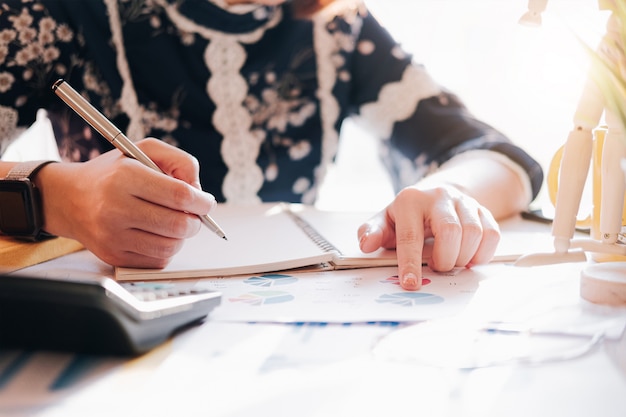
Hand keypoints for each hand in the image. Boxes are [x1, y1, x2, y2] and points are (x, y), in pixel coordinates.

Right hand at [38, 139, 216, 267]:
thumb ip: (180, 161)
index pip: (179, 195)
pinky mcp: (113, 256)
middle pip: (178, 225)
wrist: (71, 198)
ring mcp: (112, 236)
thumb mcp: (144, 151)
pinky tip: (157, 235)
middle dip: (195, 222)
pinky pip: (157, 260)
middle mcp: (115, 207)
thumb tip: (199, 190)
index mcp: (125, 177)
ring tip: (174, 223)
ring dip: (181, 237)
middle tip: (194, 216)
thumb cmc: (115, 172)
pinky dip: (166, 249)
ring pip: (170, 247)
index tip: (206, 202)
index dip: (202, 201)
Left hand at [358, 184, 499, 290]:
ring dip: (463, 257)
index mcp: (411, 200)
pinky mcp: (483, 210)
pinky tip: (469, 258)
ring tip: (451, 261)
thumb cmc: (407, 216)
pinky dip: (483, 253)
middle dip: (444, 259)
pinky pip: (492, 234)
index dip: (410, 263)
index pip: (411, 236)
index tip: (411, 284)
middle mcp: (439, 196)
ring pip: (473, 233)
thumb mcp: (385, 221)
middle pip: (450, 232)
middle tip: (437, 267)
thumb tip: (366, 244)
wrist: (434, 196)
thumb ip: (372, 232)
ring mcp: (463, 202)